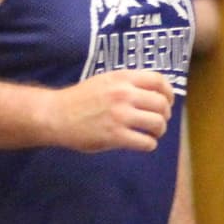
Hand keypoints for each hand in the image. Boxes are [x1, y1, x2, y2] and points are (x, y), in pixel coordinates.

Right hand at [47, 69, 174, 152]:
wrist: (55, 115)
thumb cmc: (81, 99)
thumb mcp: (105, 81)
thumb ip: (129, 84)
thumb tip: (157, 92)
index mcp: (122, 78)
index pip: (159, 81)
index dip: (168, 93)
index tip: (167, 102)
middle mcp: (123, 94)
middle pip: (162, 104)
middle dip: (165, 115)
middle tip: (158, 121)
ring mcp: (119, 115)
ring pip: (158, 123)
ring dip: (159, 131)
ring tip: (151, 133)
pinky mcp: (115, 135)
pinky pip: (146, 142)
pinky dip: (149, 144)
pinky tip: (141, 143)